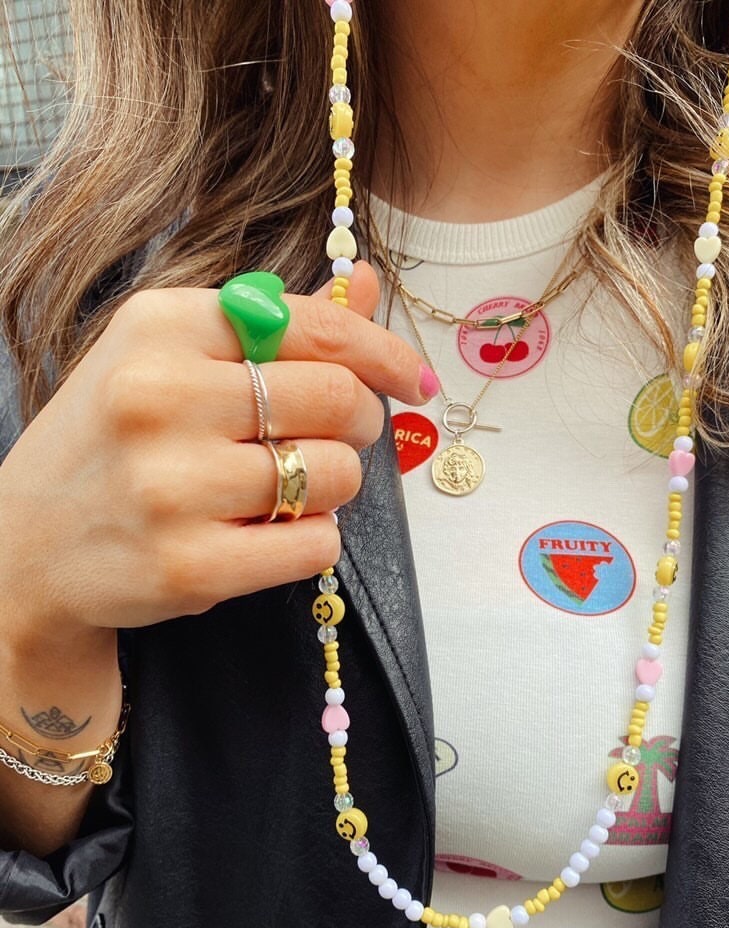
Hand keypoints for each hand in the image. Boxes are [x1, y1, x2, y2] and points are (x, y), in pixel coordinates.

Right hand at [0, 262, 431, 642]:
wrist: (26, 547)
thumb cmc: (110, 443)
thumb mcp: (166, 359)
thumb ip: (269, 324)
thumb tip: (368, 285)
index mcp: (160, 327)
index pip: (315, 326)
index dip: (385, 353)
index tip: (414, 379)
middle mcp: (161, 397)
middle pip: (337, 397)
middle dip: (358, 421)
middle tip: (336, 437)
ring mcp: (173, 486)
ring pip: (336, 474)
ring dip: (332, 485)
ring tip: (283, 488)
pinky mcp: (190, 566)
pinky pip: (317, 543)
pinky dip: (314, 539)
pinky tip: (269, 532)